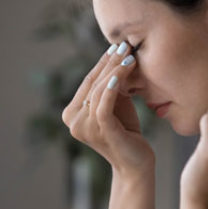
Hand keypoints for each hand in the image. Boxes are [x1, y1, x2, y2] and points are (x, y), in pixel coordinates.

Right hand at [62, 42, 154, 177]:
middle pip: (92, 84)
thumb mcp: (115, 104)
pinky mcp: (100, 131)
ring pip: (99, 91)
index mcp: (71, 114)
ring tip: (130, 57)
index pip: (87, 82)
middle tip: (125, 46)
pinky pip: (104, 104)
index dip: (102, 63)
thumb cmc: (126, 131)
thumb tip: (115, 56)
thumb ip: (109, 86)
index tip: (116, 46)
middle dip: (109, 62)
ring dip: (115, 71)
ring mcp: (84, 128)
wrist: (136, 162)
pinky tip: (122, 73)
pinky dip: (112, 87)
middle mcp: (73, 122)